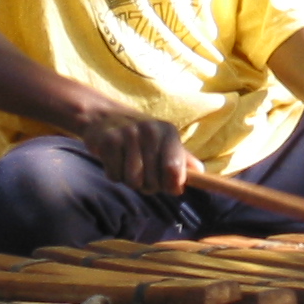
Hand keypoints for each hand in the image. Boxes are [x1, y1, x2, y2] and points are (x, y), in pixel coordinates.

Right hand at [77, 106, 197, 195]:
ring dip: (130, 181)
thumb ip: (182, 158)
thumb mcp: (163, 140)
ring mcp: (128, 135)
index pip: (174, 169)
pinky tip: (115, 161)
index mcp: (168, 132)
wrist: (103, 115)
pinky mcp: (108, 141)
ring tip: (128, 166)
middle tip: (144, 174)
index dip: (172, 185)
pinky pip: (114, 176)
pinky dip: (114, 174)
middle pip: (153, 182)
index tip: (170, 188)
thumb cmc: (140, 134)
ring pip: (133, 181)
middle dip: (148, 185)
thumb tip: (200, 172)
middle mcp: (149, 131)